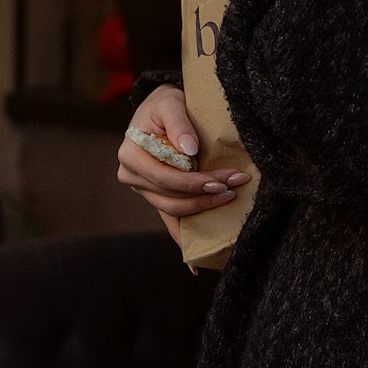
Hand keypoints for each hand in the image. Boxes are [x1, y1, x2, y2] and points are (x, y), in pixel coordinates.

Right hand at [116, 84, 250, 252]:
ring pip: (173, 209)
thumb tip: (189, 151)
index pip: (166, 177)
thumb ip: (178, 123)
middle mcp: (132, 176)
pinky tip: (195, 265)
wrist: (160, 107)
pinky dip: (182, 240)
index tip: (225, 179)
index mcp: (131, 154)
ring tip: (231, 199)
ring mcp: (143, 189)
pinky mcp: (155, 196)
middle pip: (172, 196)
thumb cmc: (166, 102)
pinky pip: (169, 220)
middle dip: (205, 195)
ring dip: (203, 210)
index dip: (196, 182)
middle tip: (236, 186)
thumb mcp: (170, 102)